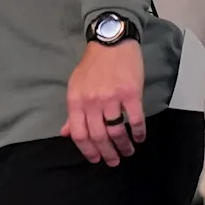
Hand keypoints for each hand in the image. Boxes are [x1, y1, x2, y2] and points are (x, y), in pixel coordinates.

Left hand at [59, 40, 145, 166]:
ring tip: (128, 151)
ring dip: (124, 146)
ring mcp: (112, 98)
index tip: (96, 159)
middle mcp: (92, 101)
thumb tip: (65, 133)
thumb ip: (73, 112)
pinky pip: (136, 120)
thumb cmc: (92, 66)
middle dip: (107, 153)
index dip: (88, 150)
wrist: (111, 43)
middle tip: (114, 161)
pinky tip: (139, 137)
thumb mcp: (76, 87)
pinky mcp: (131, 94)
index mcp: (76, 100)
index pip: (79, 133)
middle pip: (99, 136)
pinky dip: (139, 132)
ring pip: (117, 131)